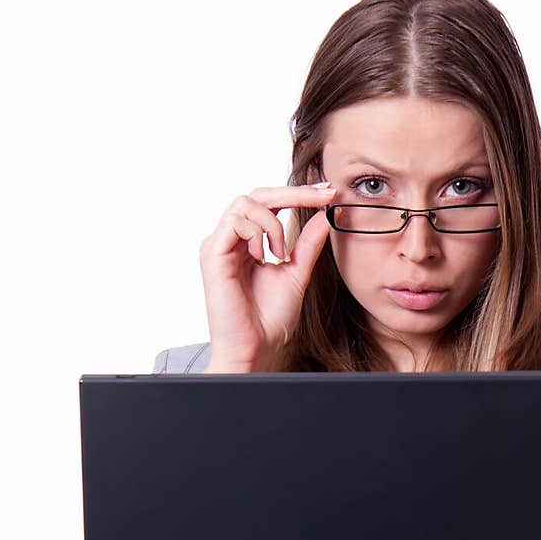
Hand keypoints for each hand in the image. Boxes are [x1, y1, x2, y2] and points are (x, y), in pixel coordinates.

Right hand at [199, 182, 337, 372]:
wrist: (254, 348)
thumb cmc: (268, 320)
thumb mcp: (296, 274)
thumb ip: (307, 245)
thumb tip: (324, 215)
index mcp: (247, 243)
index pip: (270, 204)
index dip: (298, 193)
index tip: (328, 191)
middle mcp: (230, 240)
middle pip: (258, 194)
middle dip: (294, 192)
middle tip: (324, 194)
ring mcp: (219, 245)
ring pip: (246, 202)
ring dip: (273, 223)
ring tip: (280, 254)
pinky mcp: (213, 253)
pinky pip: (236, 221)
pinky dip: (257, 233)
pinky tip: (263, 257)